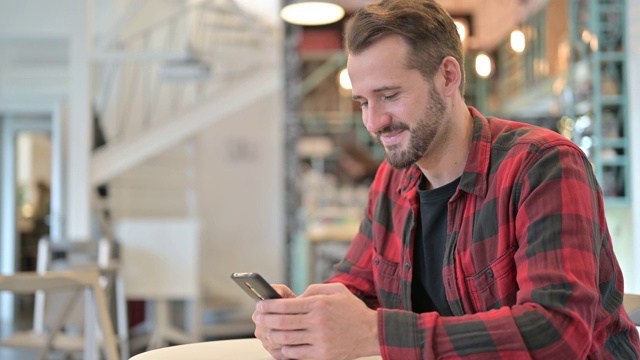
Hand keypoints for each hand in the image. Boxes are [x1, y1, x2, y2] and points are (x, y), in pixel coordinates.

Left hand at [254, 283, 378, 359]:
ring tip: (267, 332)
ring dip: (271, 335)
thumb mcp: (336, 290)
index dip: (268, 306)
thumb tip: (294, 297)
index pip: (285, 305)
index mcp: (319, 304)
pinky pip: (296, 353)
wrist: (372, 332)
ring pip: (286, 339)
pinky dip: (285, 349)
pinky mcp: (322, 354)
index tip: (260, 305)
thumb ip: (314, 289)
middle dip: (264, 320)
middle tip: (257, 318)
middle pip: (281, 322)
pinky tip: (282, 345)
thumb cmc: (352, 310)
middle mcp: (317, 322)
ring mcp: (319, 339)